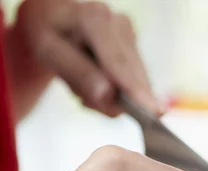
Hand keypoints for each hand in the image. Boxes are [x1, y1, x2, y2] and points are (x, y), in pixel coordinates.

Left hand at [12, 0, 162, 115]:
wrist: (55, 15)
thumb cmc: (47, 32)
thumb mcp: (47, 52)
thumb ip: (77, 73)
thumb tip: (108, 94)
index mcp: (95, 20)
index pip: (118, 64)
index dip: (136, 89)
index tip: (154, 112)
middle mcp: (119, 24)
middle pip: (131, 76)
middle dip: (115, 98)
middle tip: (84, 99)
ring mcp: (130, 34)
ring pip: (134, 80)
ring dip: (112, 92)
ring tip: (82, 82)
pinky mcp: (135, 44)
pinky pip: (133, 78)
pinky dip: (116, 87)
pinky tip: (97, 78)